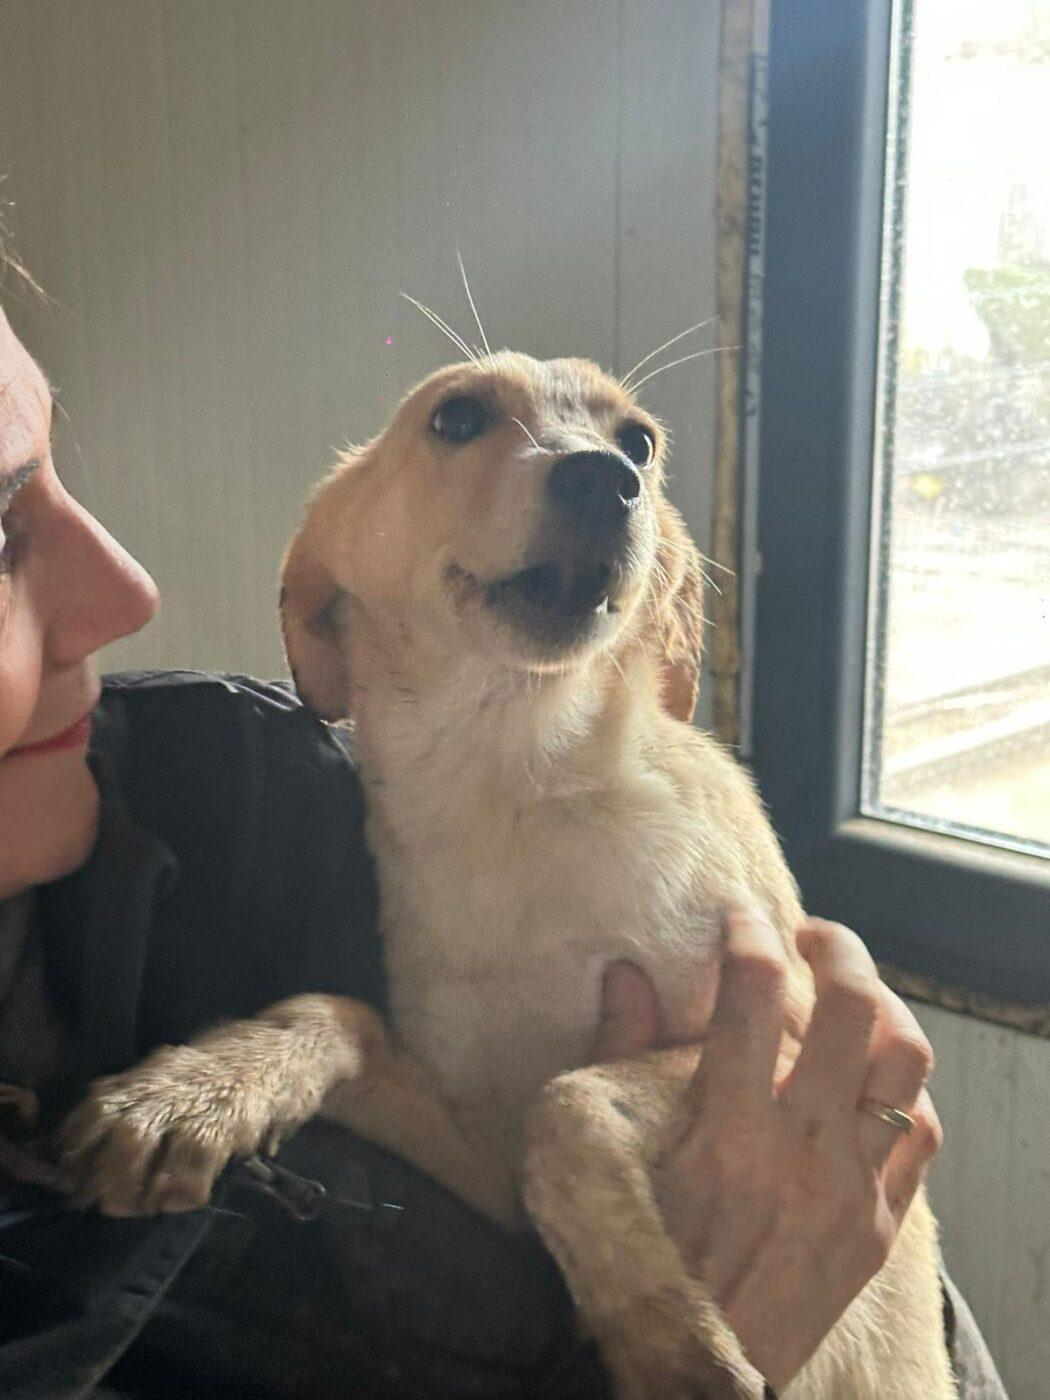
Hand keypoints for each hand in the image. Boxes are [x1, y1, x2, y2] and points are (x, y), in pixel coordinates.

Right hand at [591, 907, 941, 1392]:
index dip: (745, 932)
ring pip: (906, 1066)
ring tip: (851, 994)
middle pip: (855, 1010)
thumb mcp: (600, 1153)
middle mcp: (801, 1153)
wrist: (690, 1377)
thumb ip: (619, 1055)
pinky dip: (901, 1089)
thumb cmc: (636, 1258)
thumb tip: (626, 973)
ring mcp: (852, 1192)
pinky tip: (869, 1077)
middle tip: (808, 937)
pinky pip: (920, 1133)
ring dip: (883, 1009)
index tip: (735, 916)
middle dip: (837, 948)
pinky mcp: (879, 1228)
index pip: (751, 991)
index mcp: (724, 1130)